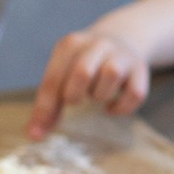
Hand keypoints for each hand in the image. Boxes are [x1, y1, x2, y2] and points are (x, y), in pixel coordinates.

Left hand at [27, 27, 150, 138]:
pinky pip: (135, 93)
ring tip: (95, 95)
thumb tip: (33, 135)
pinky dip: (121, 107)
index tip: (37, 133)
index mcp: (70, 44)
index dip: (45, 108)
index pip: (54, 78)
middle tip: (75, 99)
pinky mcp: (140, 69)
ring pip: (111, 75)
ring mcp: (121, 55)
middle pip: (83, 72)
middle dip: (74, 94)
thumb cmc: (83, 64)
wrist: (121, 38)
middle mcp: (97, 44)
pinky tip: (110, 108)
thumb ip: (48, 104)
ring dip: (99, 94)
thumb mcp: (62, 74)